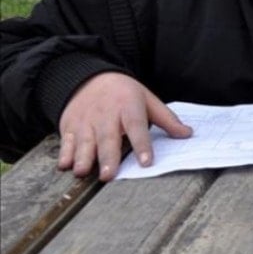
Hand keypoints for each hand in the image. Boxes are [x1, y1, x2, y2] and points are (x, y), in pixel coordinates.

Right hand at [58, 72, 192, 181]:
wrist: (89, 77)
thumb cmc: (124, 93)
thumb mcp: (147, 100)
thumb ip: (167, 119)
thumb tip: (187, 134)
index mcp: (128, 108)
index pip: (137, 127)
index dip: (142, 145)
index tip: (147, 161)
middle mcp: (106, 115)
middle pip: (107, 137)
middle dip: (107, 156)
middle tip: (109, 175)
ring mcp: (86, 121)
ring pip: (84, 141)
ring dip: (83, 158)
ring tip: (83, 172)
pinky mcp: (70, 126)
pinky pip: (66, 141)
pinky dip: (65, 153)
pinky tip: (65, 165)